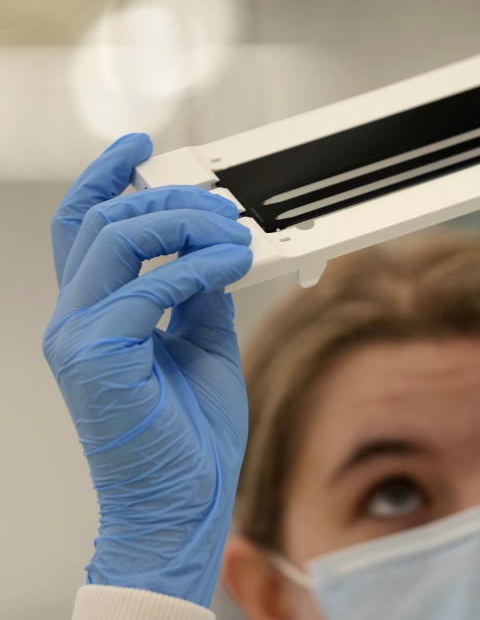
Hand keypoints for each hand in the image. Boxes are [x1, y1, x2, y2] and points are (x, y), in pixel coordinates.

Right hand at [42, 134, 252, 604]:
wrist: (184, 500)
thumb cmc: (188, 435)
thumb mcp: (202, 344)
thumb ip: (199, 295)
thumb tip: (214, 252)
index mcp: (96, 314)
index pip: (83, 228)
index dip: (106, 178)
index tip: (140, 148)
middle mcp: (77, 320)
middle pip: (103, 221)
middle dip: (169, 201)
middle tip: (221, 208)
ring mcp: (79, 338)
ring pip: (115, 241)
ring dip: (182, 226)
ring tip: (231, 235)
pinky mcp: (97, 358)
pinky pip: (146, 290)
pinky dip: (194, 269)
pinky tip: (230, 265)